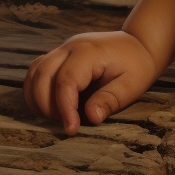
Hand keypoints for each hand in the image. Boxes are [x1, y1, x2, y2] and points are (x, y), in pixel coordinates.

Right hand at [23, 30, 158, 135]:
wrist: (139, 45)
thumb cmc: (137, 66)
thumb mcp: (132, 85)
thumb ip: (111, 99)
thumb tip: (91, 117)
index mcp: (90, 52)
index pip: (66, 80)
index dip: (64, 108)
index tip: (71, 130)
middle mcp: (72, 46)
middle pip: (42, 75)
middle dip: (47, 106)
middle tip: (66, 124)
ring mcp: (63, 49)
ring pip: (35, 72)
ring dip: (37, 99)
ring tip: (57, 117)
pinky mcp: (59, 55)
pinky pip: (37, 71)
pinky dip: (37, 91)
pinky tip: (51, 107)